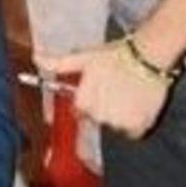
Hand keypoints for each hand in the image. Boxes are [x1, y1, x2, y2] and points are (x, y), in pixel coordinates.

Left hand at [34, 43, 169, 138]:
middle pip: (99, 118)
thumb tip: (36, 58)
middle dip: (105, 107)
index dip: (92, 98)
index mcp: (84, 102)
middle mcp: (99, 116)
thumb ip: (59, 63)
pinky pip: (133, 132)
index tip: (102, 88)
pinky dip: (136, 123)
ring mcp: (119, 123)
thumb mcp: (85, 57)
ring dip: (121, 115)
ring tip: (130, 94)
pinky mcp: (138, 126)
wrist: (149, 55)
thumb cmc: (116, 55)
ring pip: (116, 126)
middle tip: (117, 88)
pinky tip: (139, 104)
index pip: (82, 110)